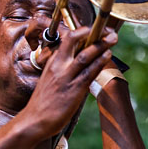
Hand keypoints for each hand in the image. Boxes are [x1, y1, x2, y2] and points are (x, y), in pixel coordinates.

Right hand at [22, 24, 117, 138]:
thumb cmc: (44, 101)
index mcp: (53, 62)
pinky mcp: (73, 90)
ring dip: (100, 45)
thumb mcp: (51, 78)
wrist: (34, 120)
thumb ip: (64, 68)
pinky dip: (99, 62)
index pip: (68, 39)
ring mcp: (66, 77)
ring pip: (84, 55)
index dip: (83, 31)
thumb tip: (80, 60)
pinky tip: (107, 55)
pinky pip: (88, 72)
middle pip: (75, 41)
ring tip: (113, 38)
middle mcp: (58, 66)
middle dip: (94, 33)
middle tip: (110, 30)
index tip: (96, 28)